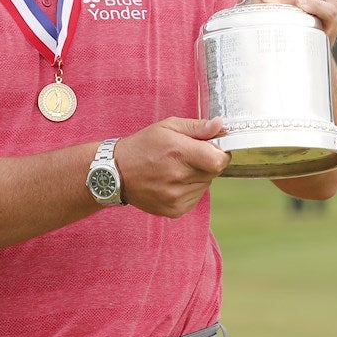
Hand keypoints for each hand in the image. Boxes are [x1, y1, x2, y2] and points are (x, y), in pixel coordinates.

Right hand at [114, 117, 229, 217]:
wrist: (116, 173)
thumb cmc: (143, 146)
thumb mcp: (167, 127)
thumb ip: (197, 127)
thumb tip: (220, 126)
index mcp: (178, 153)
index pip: (219, 160)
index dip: (220, 153)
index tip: (212, 148)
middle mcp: (178, 177)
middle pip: (214, 172)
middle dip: (207, 162)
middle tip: (188, 156)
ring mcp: (176, 197)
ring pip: (205, 185)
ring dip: (198, 176)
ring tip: (176, 169)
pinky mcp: (174, 210)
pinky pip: (195, 198)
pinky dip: (189, 189)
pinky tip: (172, 182)